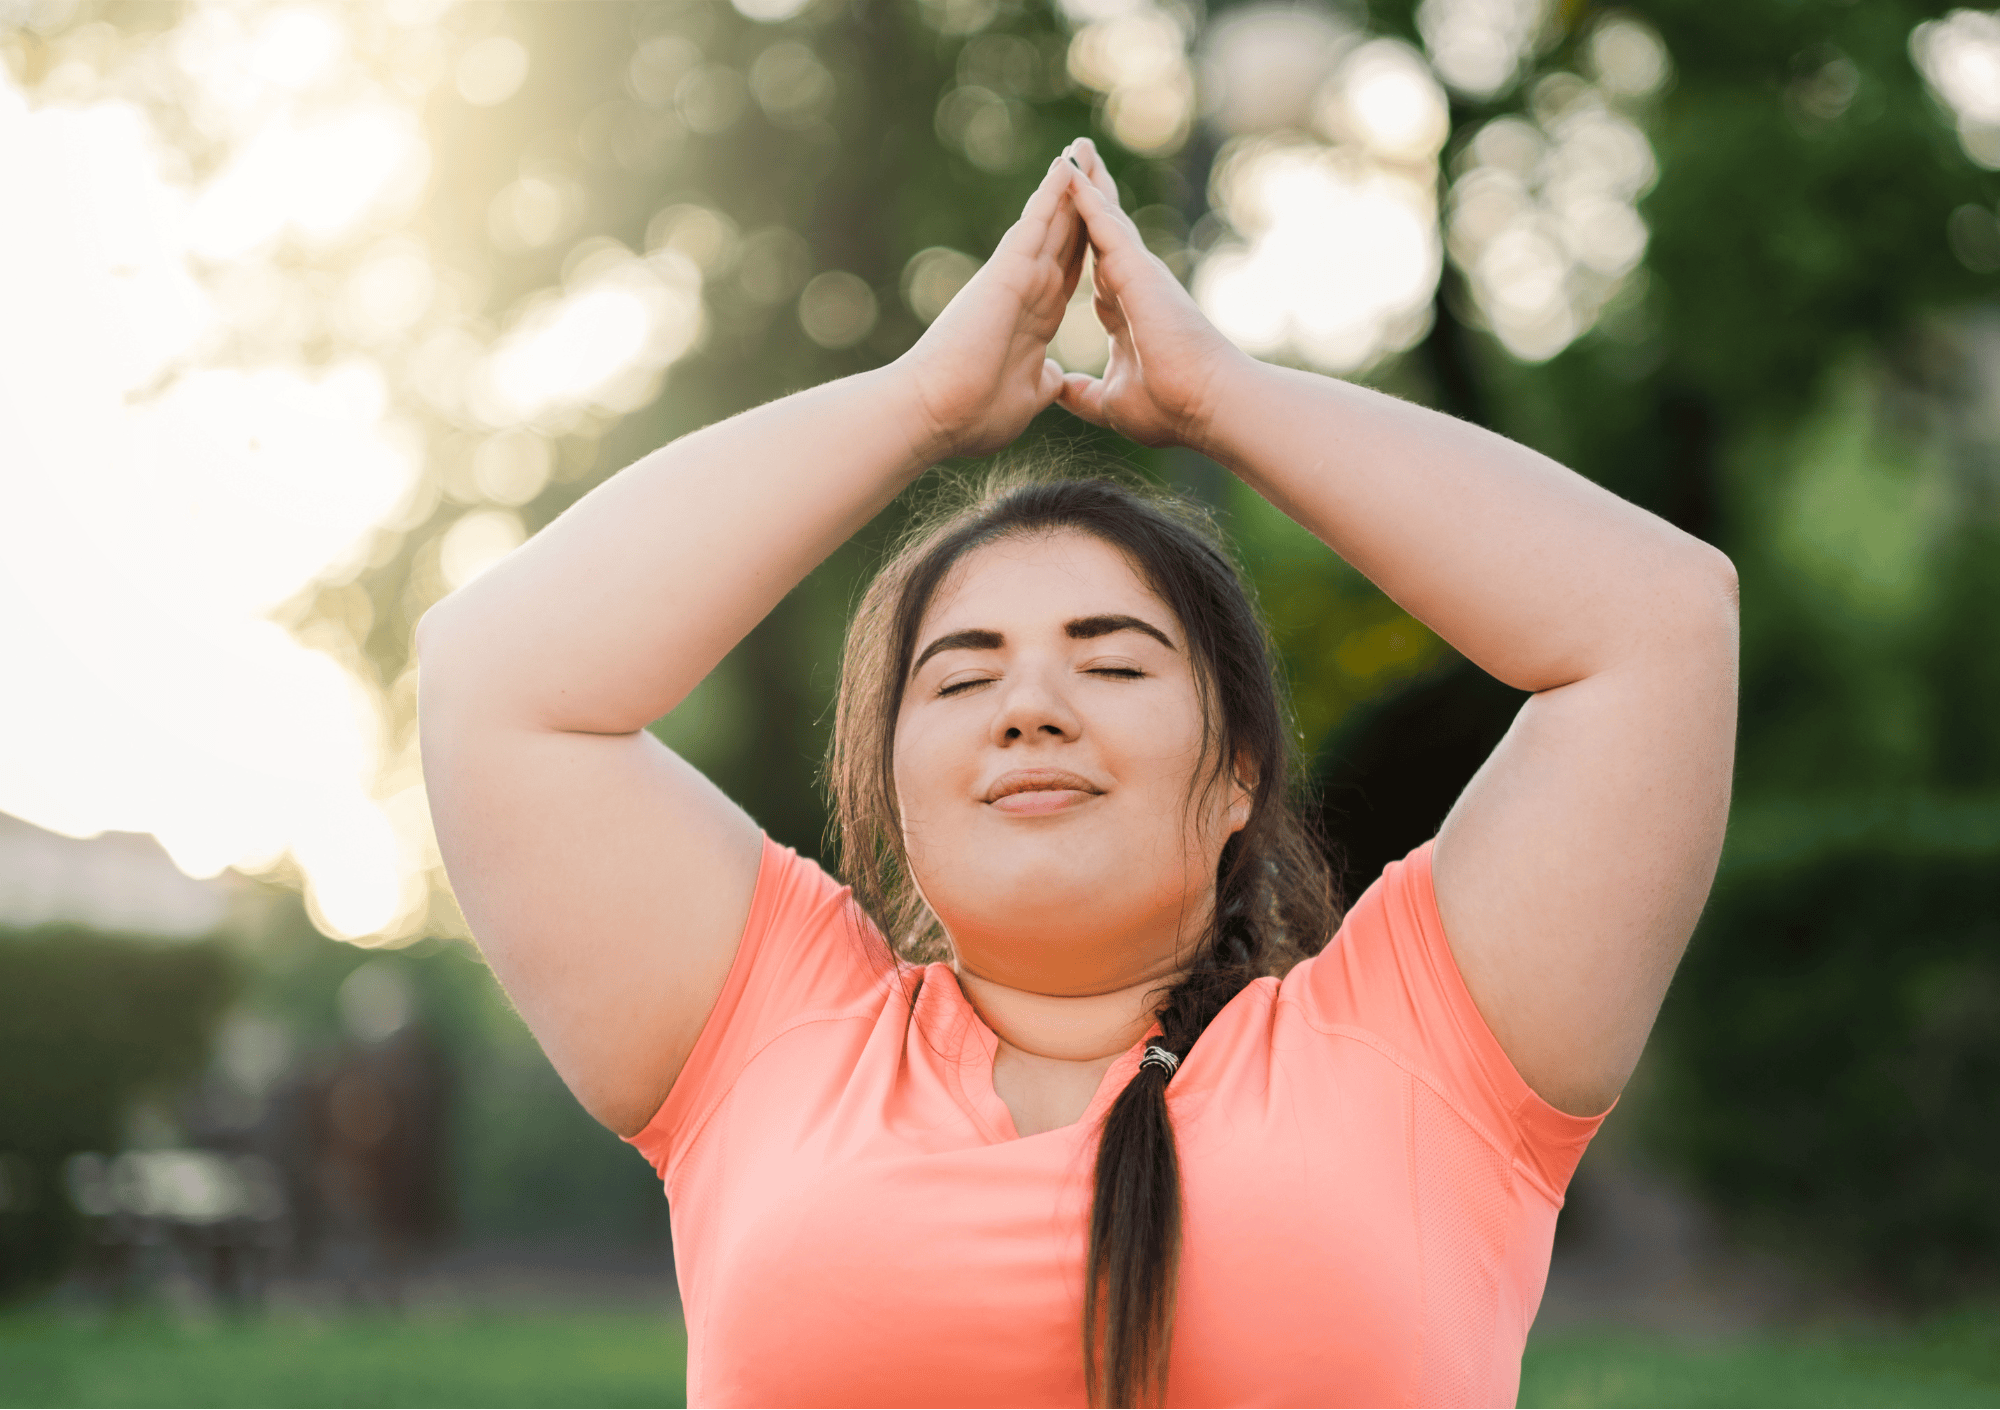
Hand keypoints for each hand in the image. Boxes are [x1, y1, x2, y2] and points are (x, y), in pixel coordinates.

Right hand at [894, 149, 1088, 460]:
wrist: (936, 415)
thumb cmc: (970, 416)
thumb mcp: (1026, 396)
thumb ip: (1043, 380)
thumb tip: (1056, 378)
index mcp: (1034, 321)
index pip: (1069, 274)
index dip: (1090, 247)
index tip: (1108, 224)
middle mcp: (1025, 292)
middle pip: (1063, 238)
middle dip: (1082, 205)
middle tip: (1098, 165)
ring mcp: (1015, 279)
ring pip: (1050, 223)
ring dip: (1069, 187)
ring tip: (1085, 149)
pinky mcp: (1005, 274)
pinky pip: (1034, 225)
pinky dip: (1051, 195)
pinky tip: (1066, 165)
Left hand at [1054, 140, 1247, 449]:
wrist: (1207, 405)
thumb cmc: (1172, 408)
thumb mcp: (1112, 402)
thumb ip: (1085, 394)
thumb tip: (1061, 392)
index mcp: (1126, 315)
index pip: (1096, 272)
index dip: (1080, 247)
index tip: (1065, 227)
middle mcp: (1134, 287)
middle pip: (1103, 233)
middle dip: (1089, 199)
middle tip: (1073, 164)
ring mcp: (1138, 274)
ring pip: (1105, 217)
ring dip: (1087, 183)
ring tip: (1071, 151)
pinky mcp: (1138, 269)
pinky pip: (1105, 224)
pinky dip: (1086, 197)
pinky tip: (1070, 172)